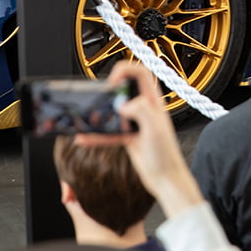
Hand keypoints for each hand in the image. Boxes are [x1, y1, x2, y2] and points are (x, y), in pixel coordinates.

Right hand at [74, 62, 202, 216]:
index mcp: (153, 101)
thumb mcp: (155, 128)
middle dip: (107, 92)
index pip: (140, 73)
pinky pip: (108, 132)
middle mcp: (144, 109)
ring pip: (112, 111)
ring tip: (85, 118)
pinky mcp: (128, 137)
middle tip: (97, 101)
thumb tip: (122, 104)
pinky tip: (84, 137)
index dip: (125, 71)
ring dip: (98, 114)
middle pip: (123, 89)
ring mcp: (135, 123)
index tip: (112, 83)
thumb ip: (141, 109)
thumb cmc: (166, 155)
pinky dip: (96, 134)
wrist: (166, 179)